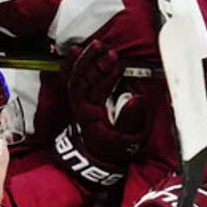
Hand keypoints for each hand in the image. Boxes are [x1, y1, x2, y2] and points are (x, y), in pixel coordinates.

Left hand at [56, 40, 147, 188]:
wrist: (93, 161)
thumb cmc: (111, 151)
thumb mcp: (126, 142)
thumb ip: (131, 121)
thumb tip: (136, 100)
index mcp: (90, 116)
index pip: (96, 91)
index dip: (107, 76)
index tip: (118, 64)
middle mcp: (79, 107)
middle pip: (82, 81)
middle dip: (95, 63)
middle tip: (107, 50)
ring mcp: (75, 103)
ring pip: (74, 77)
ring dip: (84, 60)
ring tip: (95, 45)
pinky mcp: (75, 100)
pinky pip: (69, 80)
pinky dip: (71, 65)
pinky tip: (76, 52)